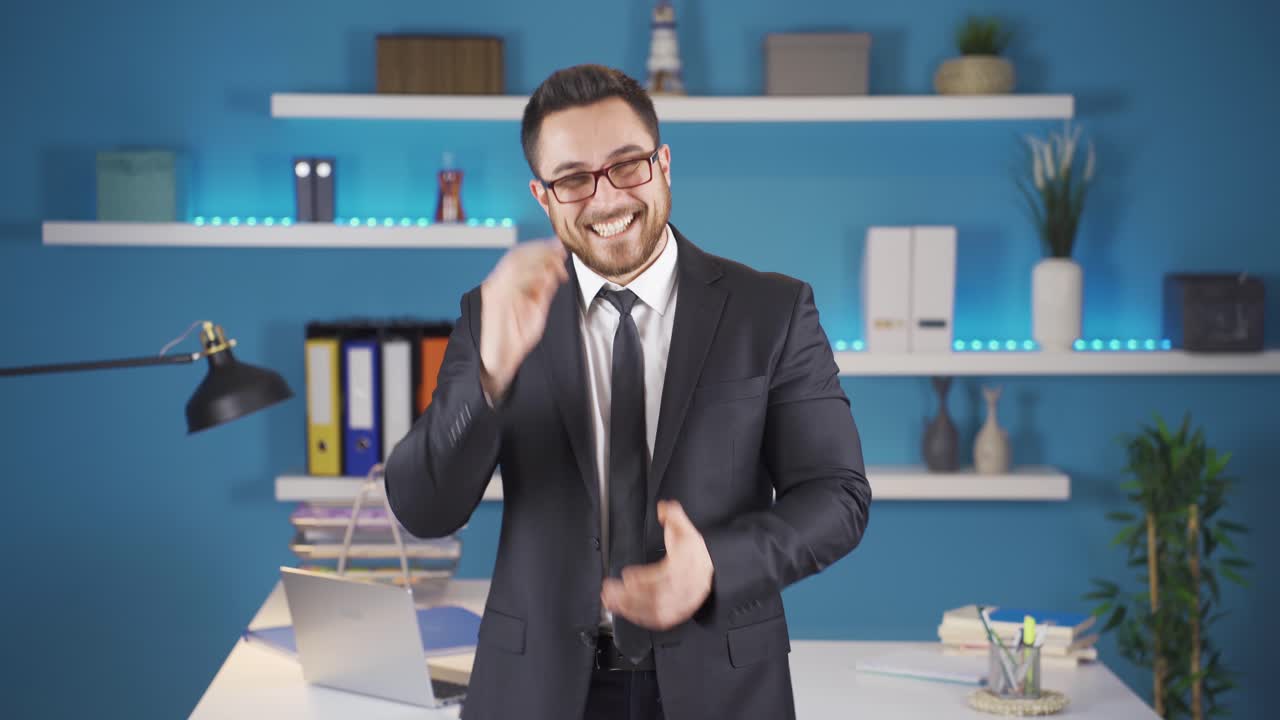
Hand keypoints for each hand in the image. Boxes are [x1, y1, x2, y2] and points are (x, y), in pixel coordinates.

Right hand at [478, 239, 567, 399]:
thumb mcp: (536, 312)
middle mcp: (500, 282)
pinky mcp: (491, 295)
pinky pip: (509, 277)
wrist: (496, 361)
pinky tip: (544, 273)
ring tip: (556, 258)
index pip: (524, 258)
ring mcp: (495, 287)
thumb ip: (543, 293)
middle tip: (561, 250)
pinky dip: (528, 272)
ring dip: (537, 256)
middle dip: (542, 249)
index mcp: (509, 286)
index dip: (544, 251)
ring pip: (514, 261)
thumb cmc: (514, 340)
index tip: (561, 251)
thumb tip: (554, 273)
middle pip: (519, 254)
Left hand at [601, 500, 713, 630]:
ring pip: (655, 610)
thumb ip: (673, 516)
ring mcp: (682, 602)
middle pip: (657, 596)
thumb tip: (663, 507)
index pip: (667, 574)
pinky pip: (659, 620)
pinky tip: (625, 612)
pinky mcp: (678, 612)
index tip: (627, 575)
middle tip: (610, 590)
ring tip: (610, 601)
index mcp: (687, 566)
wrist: (712, 567)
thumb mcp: (686, 528)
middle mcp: (686, 587)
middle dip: (630, 596)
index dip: (646, 578)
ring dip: (630, 608)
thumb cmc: (694, 551)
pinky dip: (640, 618)